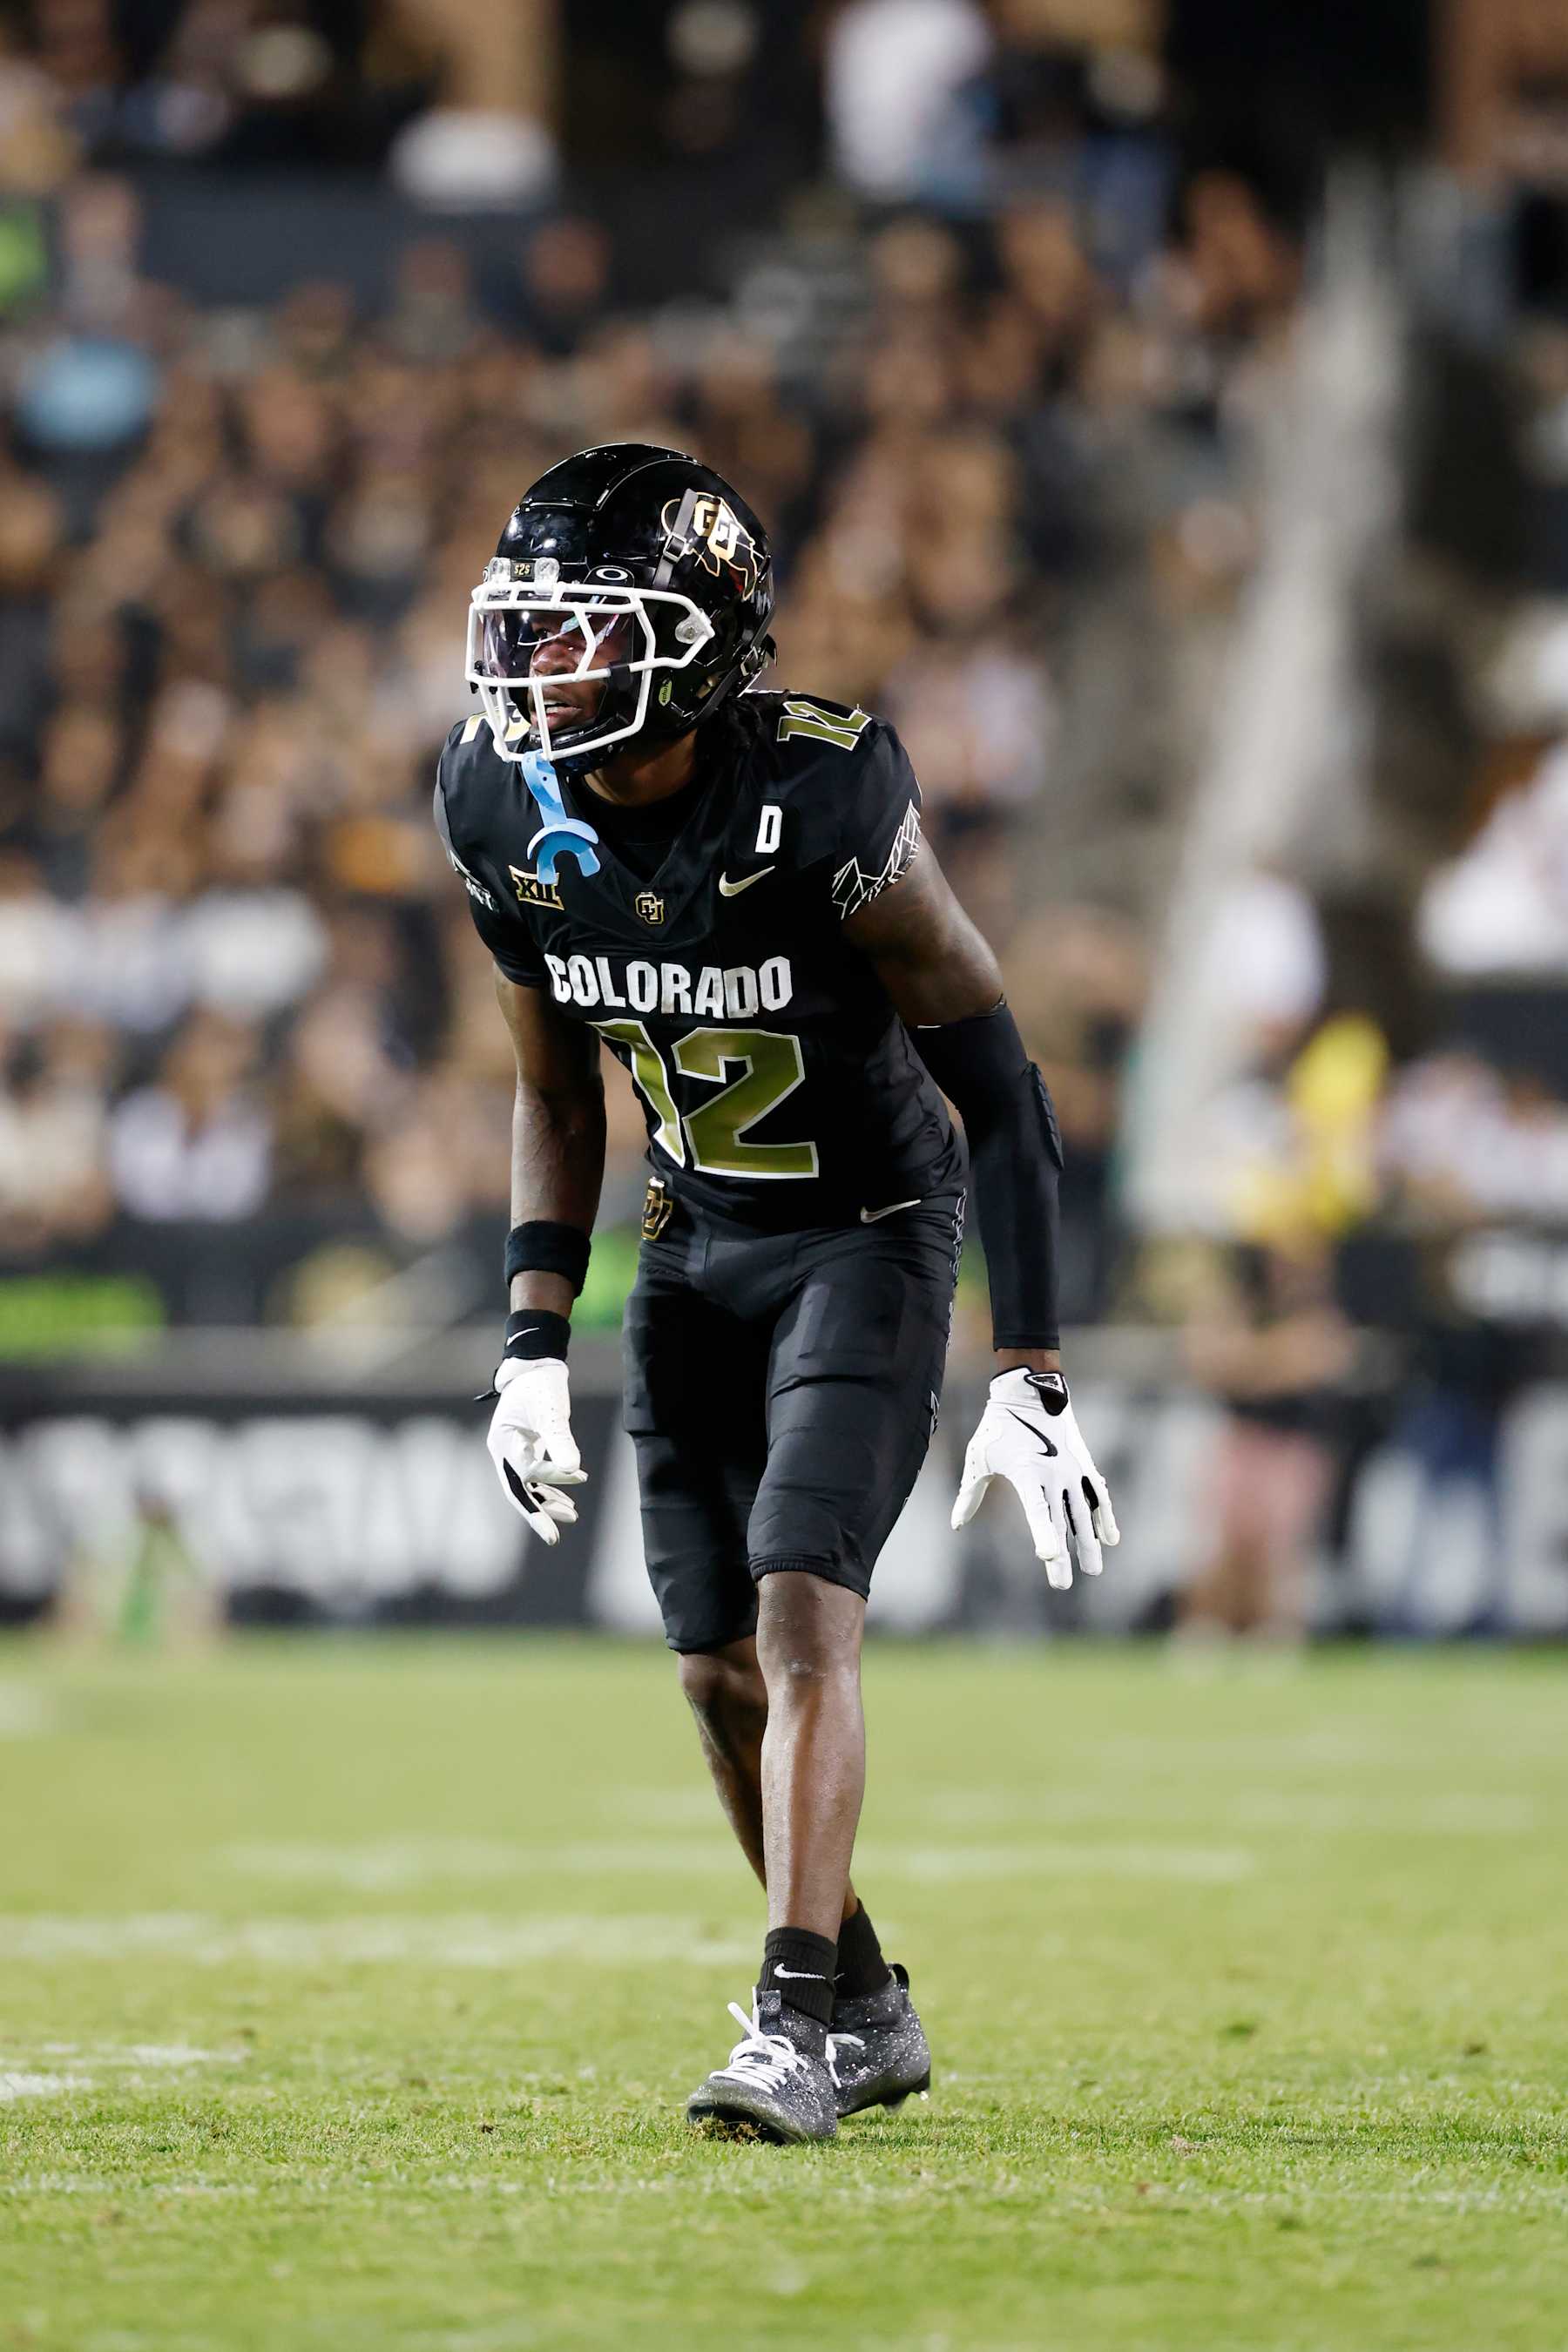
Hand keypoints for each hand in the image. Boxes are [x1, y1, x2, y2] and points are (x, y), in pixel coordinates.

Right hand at [486, 1355, 585, 1545]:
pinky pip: (534, 1478)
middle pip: (517, 1491)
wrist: (537, 1366)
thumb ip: (560, 1439)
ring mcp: (512, 1453)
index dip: (552, 1478)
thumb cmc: (542, 1385)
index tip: (581, 1475)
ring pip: (527, 1488)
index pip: (526, 1473)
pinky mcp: (525, 1451)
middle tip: (554, 1538)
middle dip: (536, 1515)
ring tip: (572, 1516)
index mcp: (502, 1442)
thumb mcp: (551, 1410)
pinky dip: (550, 1489)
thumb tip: (573, 1469)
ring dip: (548, 1503)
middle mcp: (503, 1452)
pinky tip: (567, 1501)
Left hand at [951, 1368, 1118, 1588]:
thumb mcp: (978, 1458)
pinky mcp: (1082, 1463)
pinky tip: (1111, 1537)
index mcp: (1027, 1473)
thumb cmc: (998, 1425)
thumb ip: (970, 1494)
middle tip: (1061, 1584)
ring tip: (1094, 1569)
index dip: (1043, 1534)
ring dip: (1089, 1541)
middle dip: (1063, 1555)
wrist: (1029, 1389)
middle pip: (1061, 1522)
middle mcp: (1053, 1474)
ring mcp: (1071, 1469)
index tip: (1048, 1557)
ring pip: (1083, 1513)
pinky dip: (1104, 1515)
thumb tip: (957, 1525)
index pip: (1037, 1510)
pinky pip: (1097, 1494)